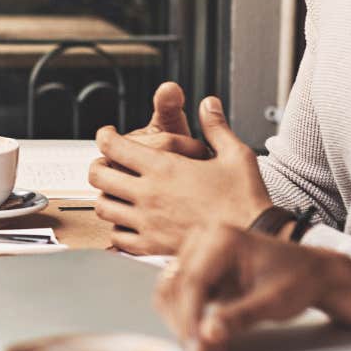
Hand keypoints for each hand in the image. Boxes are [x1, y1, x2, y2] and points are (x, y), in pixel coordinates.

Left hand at [88, 95, 272, 254]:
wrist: (253, 238)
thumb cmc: (246, 198)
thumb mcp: (235, 154)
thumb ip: (216, 127)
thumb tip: (208, 104)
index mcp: (164, 168)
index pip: (114, 146)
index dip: (105, 136)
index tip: (107, 135)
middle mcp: (148, 194)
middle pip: (98, 176)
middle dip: (97, 165)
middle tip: (104, 163)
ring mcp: (146, 222)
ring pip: (103, 206)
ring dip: (105, 196)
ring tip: (116, 192)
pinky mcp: (151, 246)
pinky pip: (117, 237)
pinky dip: (117, 227)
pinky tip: (128, 221)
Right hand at [158, 224, 350, 350]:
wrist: (311, 273)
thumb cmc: (298, 279)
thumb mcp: (273, 301)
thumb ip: (239, 317)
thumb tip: (207, 335)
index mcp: (222, 238)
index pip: (192, 281)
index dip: (189, 318)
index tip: (194, 348)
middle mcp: (203, 239)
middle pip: (175, 287)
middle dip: (184, 324)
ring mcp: (197, 252)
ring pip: (170, 292)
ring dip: (182, 322)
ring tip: (206, 347)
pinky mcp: (197, 269)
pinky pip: (178, 295)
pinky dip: (187, 318)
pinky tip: (206, 335)